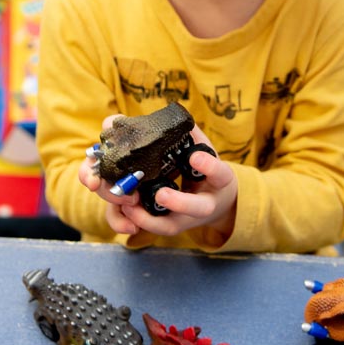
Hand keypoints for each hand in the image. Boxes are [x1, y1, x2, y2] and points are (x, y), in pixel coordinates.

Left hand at [78, 119, 237, 239]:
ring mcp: (187, 219)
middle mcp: (206, 204)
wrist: (213, 199)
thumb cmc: (204, 170)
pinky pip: (153, 228)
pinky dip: (136, 221)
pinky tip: (123, 210)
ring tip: (130, 204)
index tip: (195, 157)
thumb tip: (167, 116)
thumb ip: (189, 135)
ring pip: (170, 226)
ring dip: (149, 218)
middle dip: (180, 203)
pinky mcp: (169, 225)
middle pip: (198, 208)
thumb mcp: (203, 150)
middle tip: (161, 194)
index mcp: (219, 180)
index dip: (209, 166)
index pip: (220, 174)